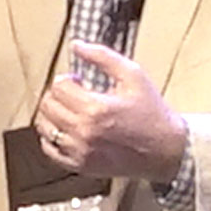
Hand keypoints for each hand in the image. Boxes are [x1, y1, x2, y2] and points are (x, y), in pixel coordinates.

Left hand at [34, 40, 186, 180]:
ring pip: (44, 127)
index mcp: (95, 108)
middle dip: (58, 95)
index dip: (67, 79)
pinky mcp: (81, 166)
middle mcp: (83, 132)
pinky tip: (67, 130)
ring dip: (52, 115)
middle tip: (74, 95)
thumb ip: (103, 57)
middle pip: (48, 106)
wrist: (166, 150)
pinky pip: (50, 151)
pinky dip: (51, 138)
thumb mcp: (133, 75)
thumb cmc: (151, 111)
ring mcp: (80, 152)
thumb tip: (76, 45)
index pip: (58, 86)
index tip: (79, 81)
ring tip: (70, 111)